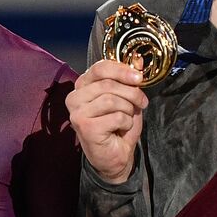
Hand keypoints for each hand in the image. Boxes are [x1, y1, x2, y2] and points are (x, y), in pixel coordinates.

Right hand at [65, 58, 147, 183]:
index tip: (139, 77)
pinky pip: (115, 116)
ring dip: (128, 109)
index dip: (122, 70)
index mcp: (83, 86)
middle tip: (142, 102)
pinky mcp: (84, 126)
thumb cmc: (119, 127)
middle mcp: (75, 97)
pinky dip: (125, 122)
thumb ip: (130, 79)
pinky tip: (120, 129)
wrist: (115, 157)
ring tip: (128, 118)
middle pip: (108, 84)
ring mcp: (77, 112)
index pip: (100, 68)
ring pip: (112, 100)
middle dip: (131, 93)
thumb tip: (138, 59)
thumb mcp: (128, 99)